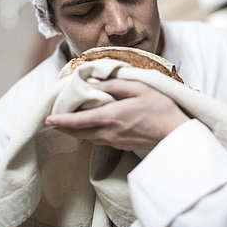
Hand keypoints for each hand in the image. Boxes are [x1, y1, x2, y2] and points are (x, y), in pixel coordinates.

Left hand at [44, 79, 188, 151]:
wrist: (177, 135)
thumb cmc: (162, 109)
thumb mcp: (140, 88)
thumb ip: (115, 84)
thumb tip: (93, 81)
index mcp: (111, 116)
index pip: (79, 120)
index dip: (61, 120)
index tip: (48, 118)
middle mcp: (110, 132)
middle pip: (79, 133)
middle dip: (63, 127)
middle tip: (51, 121)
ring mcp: (116, 141)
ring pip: (88, 138)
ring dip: (75, 132)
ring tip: (66, 124)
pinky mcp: (123, 145)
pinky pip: (99, 141)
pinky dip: (88, 134)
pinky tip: (89, 129)